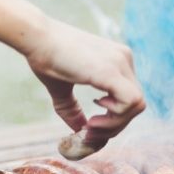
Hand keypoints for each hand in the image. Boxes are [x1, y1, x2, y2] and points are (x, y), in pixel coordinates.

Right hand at [24, 18, 144, 143]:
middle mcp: (124, 59)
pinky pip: (131, 102)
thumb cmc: (45, 58)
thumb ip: (73, 109)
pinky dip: (115, 117)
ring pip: (137, 105)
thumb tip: (79, 132)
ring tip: (88, 127)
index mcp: (116, 60)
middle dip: (113, 126)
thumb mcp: (62, 89)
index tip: (89, 127)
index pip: (129, 97)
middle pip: (136, 104)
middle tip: (88, 135)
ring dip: (114, 125)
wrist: (36, 37)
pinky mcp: (110, 71)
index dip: (113, 119)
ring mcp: (120, 63)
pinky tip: (93, 118)